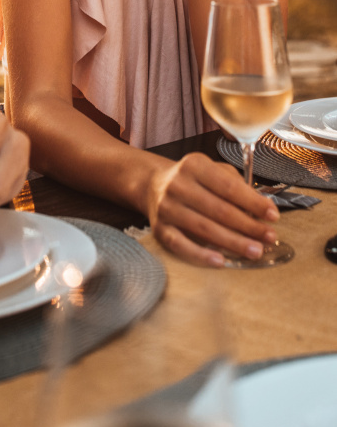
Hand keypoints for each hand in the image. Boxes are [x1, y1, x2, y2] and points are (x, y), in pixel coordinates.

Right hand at [146, 152, 278, 266]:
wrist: (154, 185)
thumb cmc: (192, 180)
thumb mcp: (213, 170)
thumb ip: (237, 185)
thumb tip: (262, 208)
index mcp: (193, 165)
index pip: (229, 187)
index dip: (253, 203)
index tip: (273, 216)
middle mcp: (178, 184)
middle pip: (219, 210)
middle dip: (248, 226)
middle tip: (269, 237)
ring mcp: (167, 207)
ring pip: (204, 229)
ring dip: (233, 242)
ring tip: (255, 251)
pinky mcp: (159, 228)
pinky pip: (181, 245)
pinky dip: (201, 255)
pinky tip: (221, 261)